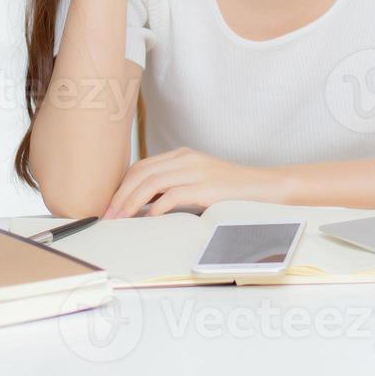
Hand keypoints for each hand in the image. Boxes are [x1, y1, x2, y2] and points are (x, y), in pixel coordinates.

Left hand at [102, 147, 293, 217]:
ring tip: (120, 220)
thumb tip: (144, 208)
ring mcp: (197, 171)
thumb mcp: (200, 183)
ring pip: (151, 183)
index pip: (142, 166)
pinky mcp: (207, 187)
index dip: (121, 186)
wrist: (267, 187)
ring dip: (130, 203)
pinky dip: (156, 208)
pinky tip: (148, 219)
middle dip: (119, 195)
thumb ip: (175, 188)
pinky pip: (173, 195)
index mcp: (183, 155)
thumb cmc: (234, 190)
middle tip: (107, 216)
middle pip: (141, 172)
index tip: (109, 205)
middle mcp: (187, 159)